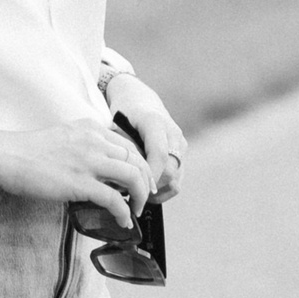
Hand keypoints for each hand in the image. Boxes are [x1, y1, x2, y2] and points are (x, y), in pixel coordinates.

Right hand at [0, 117, 154, 226]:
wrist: (7, 155)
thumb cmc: (28, 151)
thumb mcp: (64, 137)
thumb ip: (84, 146)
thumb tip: (96, 167)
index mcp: (91, 129)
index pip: (129, 145)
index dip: (140, 165)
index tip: (141, 179)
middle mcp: (95, 141)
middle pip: (137, 160)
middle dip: (147, 181)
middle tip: (145, 197)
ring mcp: (89, 161)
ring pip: (133, 176)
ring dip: (140, 196)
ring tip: (135, 209)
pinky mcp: (80, 183)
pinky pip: (114, 199)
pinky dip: (123, 212)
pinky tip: (123, 220)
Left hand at [100, 73, 186, 198]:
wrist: (139, 98)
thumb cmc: (122, 113)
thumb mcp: (116, 124)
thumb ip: (121, 148)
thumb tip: (121, 180)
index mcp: (155, 122)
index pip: (159, 155)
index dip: (148, 176)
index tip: (132, 190)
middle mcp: (173, 133)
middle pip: (170, 171)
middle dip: (150, 188)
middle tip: (131, 198)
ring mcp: (181, 143)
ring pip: (176, 178)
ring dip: (158, 192)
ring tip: (138, 197)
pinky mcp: (182, 152)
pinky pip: (178, 178)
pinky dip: (164, 189)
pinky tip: (147, 192)